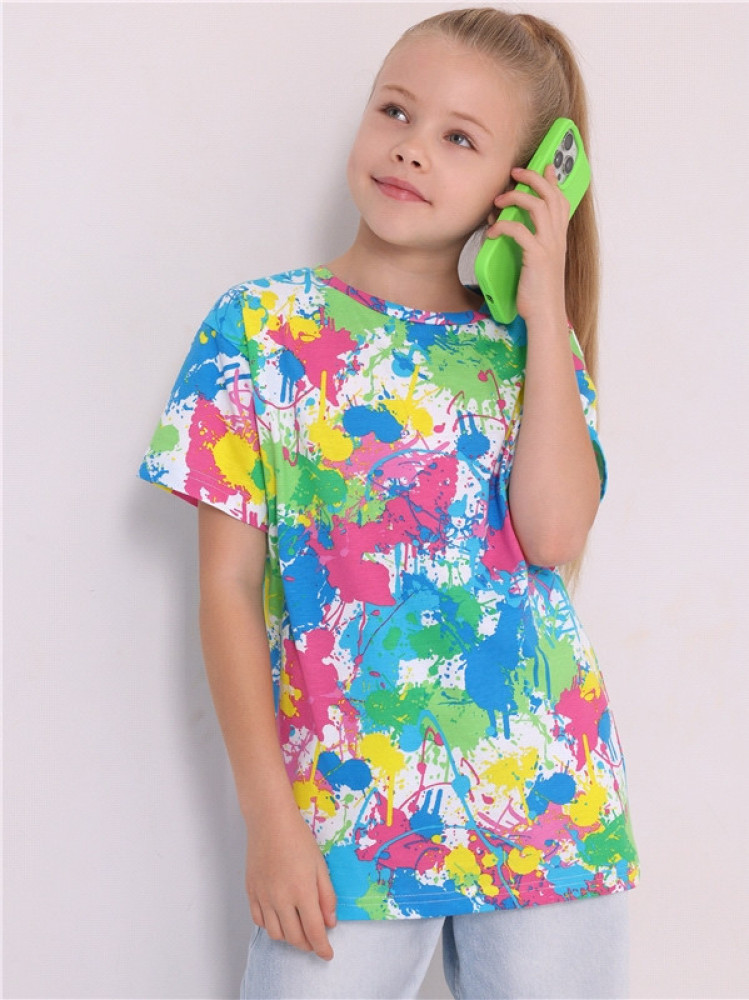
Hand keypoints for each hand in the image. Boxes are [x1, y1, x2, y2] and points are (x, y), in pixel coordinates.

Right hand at [245, 805, 337, 959]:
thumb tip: (330, 923)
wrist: (270, 822)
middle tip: (315, 943)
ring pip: (275, 933)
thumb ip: (326, 896)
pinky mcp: (251, 892)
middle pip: (294, 938)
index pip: (314, 932)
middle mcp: (280, 899)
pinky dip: (271, 926)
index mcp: (302, 892)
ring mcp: (263, 897)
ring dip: (289, 938)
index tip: (328, 955)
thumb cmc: (298, 839)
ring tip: (298, 931)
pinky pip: (259, 920)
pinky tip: (280, 919)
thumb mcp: (320, 866)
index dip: (322, 948)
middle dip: (307, 945)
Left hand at [485, 164, 569, 326]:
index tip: (543, 166)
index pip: (561, 200)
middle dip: (533, 178)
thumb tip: (503, 222)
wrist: (545, 315)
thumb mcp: (534, 262)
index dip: (553, 181)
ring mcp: (549, 246)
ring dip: (516, 197)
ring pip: (538, 206)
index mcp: (558, 238)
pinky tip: (492, 232)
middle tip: (515, 173)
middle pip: (551, 195)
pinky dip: (503, 226)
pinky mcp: (537, 257)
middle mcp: (557, 238)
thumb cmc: (537, 292)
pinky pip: (519, 231)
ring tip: (499, 200)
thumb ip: (526, 241)